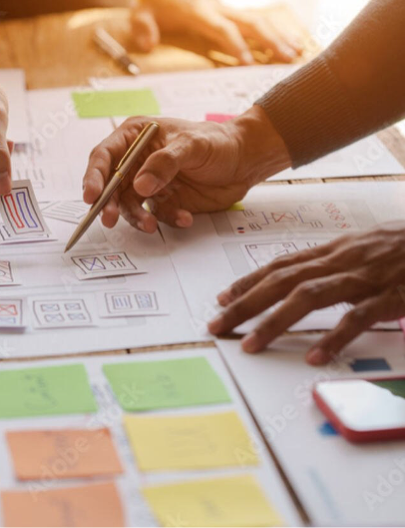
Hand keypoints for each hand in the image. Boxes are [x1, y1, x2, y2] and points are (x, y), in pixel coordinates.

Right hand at [82, 106, 290, 231]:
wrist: (246, 160)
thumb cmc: (218, 141)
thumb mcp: (191, 145)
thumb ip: (164, 163)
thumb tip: (140, 185)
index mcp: (135, 137)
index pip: (104, 156)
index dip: (94, 176)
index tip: (91, 196)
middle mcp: (136, 161)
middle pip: (111, 185)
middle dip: (109, 203)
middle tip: (109, 218)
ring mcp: (149, 183)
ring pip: (130, 205)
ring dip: (137, 217)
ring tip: (151, 224)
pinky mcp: (163, 201)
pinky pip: (156, 215)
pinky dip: (167, 219)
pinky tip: (184, 216)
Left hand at [130, 0, 302, 63]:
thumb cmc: (157, 6)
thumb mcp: (142, 14)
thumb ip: (143, 28)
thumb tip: (147, 44)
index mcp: (199, 13)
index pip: (222, 29)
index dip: (236, 45)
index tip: (248, 62)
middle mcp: (219, 10)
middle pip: (250, 23)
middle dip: (269, 40)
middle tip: (286, 58)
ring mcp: (230, 11)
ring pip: (260, 21)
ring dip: (279, 36)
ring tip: (296, 53)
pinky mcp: (235, 15)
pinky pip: (260, 22)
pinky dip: (278, 33)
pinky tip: (294, 45)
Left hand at [209, 223, 404, 364]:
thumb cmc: (404, 246)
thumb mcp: (363, 248)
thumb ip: (332, 263)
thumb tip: (300, 278)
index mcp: (333, 250)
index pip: (280, 265)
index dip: (248, 281)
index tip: (222, 298)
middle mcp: (341, 259)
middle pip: (281, 280)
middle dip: (245, 303)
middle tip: (217, 324)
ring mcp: (365, 276)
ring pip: (309, 295)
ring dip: (275, 320)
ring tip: (251, 343)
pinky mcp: (391, 294)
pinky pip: (358, 317)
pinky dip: (335, 337)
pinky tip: (315, 357)